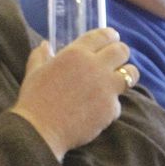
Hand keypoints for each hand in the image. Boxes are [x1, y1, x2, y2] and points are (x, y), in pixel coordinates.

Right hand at [10, 28, 134, 159]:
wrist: (40, 130)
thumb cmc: (34, 100)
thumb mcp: (34, 72)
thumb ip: (41, 55)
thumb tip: (44, 45)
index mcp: (76, 53)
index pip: (103, 35)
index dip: (111, 36)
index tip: (112, 38)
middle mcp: (95, 66)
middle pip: (122, 51)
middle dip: (121, 53)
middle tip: (116, 60)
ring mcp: (106, 88)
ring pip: (130, 74)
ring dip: (126, 75)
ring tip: (117, 81)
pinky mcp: (111, 108)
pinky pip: (118, 102)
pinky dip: (110, 105)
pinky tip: (99, 109)